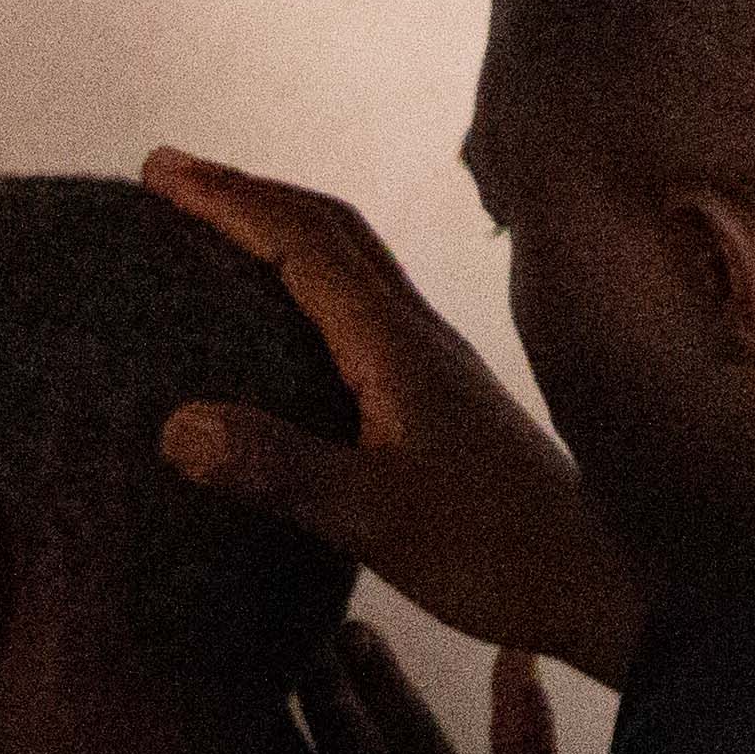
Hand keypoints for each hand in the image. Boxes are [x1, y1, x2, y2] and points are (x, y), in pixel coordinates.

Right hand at [146, 149, 649, 681]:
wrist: (595, 583)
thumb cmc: (494, 554)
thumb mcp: (373, 518)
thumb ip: (278, 468)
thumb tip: (178, 425)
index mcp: (396, 346)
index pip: (301, 243)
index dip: (228, 199)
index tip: (159, 170)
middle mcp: (417, 334)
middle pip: (330, 228)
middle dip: (248, 192)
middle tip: (173, 175)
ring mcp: (433, 359)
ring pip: (351, 259)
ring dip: (282, 225)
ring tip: (217, 223)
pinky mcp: (439, 392)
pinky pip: (362, 303)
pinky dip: (309, 277)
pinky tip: (285, 314)